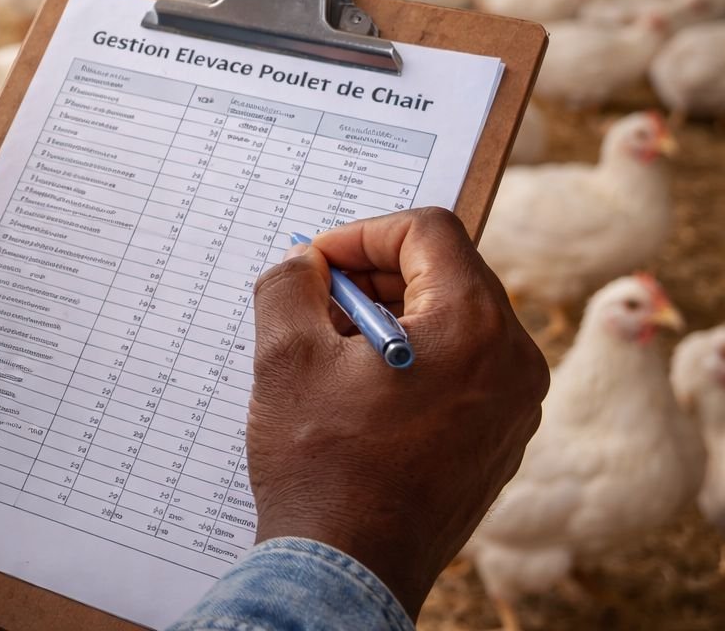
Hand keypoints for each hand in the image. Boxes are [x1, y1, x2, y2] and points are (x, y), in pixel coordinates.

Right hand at [247, 208, 547, 618]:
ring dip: (393, 316)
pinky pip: (465, 368)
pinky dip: (416, 358)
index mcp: (472, 327)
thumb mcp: (286, 355)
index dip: (362, 233)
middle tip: (318, 301)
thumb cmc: (321, 467)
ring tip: (333, 349)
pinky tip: (360, 390)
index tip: (318, 264)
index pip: (428, 230)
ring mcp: (516, 405)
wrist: (347, 570)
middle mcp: (514, 361)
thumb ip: (290, 283)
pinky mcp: (502, 439)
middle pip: (448, 272)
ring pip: (456, 320)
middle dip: (375, 275)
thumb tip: (303, 264)